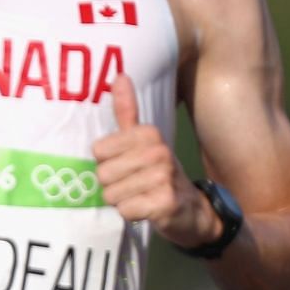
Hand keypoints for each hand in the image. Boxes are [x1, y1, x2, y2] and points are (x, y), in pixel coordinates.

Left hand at [93, 74, 218, 247]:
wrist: (192, 209)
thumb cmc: (159, 172)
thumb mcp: (144, 141)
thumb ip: (128, 111)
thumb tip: (119, 75)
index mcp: (148, 134)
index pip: (98, 150)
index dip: (107, 163)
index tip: (126, 164)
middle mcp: (158, 152)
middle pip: (102, 174)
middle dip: (113, 185)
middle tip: (134, 184)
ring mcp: (164, 177)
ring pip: (111, 194)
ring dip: (122, 200)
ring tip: (141, 196)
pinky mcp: (165, 202)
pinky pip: (125, 210)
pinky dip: (132, 214)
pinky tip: (148, 209)